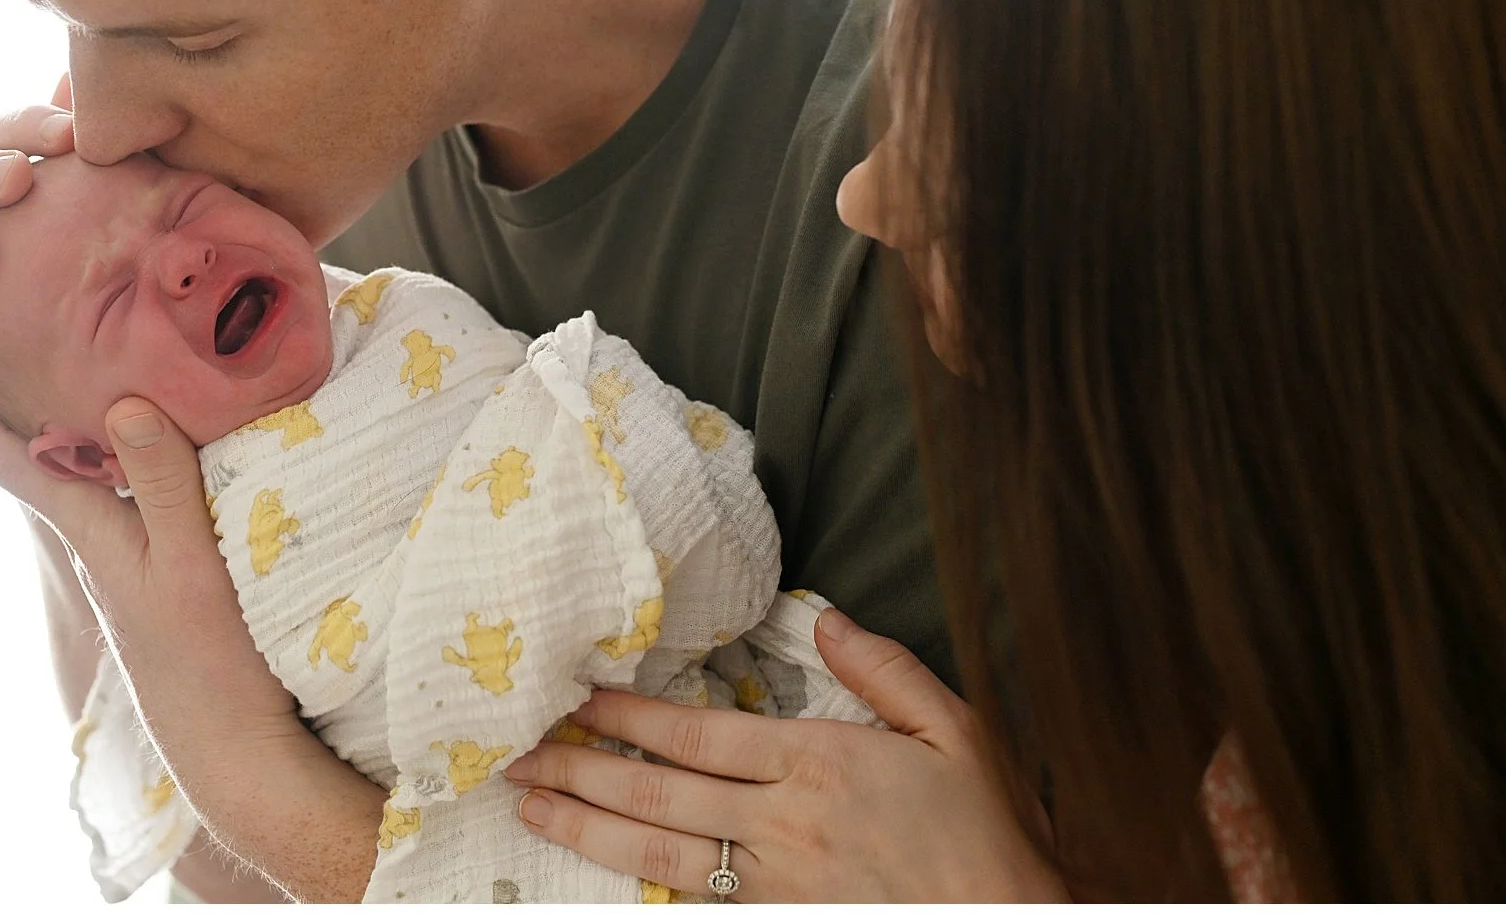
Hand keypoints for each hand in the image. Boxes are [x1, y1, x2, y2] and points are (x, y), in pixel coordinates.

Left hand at [0, 80, 380, 897]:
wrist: (231, 740)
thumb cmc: (211, 659)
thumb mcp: (192, 564)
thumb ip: (162, 484)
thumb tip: (123, 399)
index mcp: (81, 523)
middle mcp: (86, 525)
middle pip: (20, 437)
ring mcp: (118, 539)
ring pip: (69, 450)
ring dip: (53, 392)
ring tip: (59, 325)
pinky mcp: (154, 548)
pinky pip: (116, 469)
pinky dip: (112, 424)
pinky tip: (142, 397)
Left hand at [503, 610, 1066, 901]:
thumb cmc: (990, 834)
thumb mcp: (959, 733)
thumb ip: (887, 672)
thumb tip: (827, 619)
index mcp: (821, 765)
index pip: (698, 736)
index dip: (628, 717)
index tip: (576, 698)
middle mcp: (785, 824)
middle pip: (658, 794)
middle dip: (579, 771)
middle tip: (515, 756)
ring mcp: (779, 883)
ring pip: (661, 852)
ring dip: (587, 828)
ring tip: (530, 808)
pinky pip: (700, 898)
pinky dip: (643, 881)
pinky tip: (604, 868)